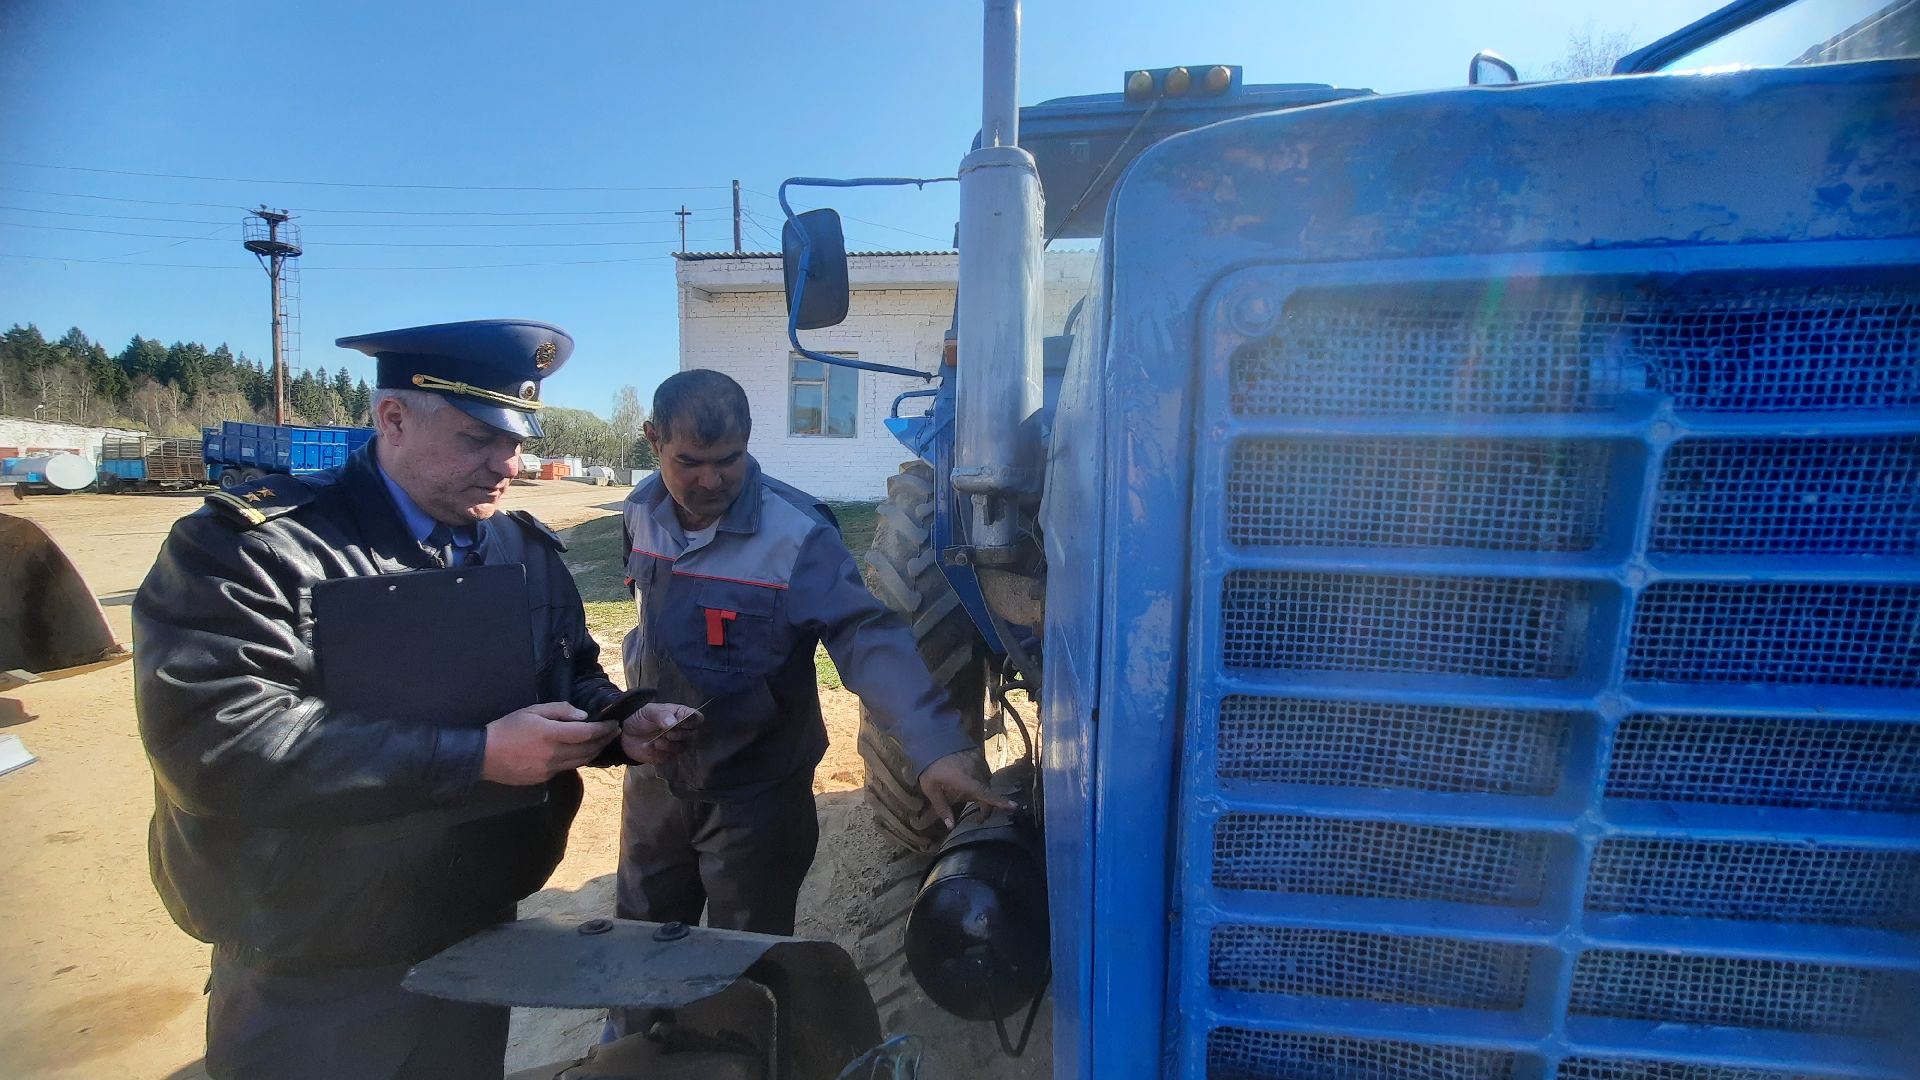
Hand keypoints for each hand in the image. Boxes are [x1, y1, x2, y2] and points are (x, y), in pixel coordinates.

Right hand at [481, 702, 617, 785]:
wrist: (485, 755)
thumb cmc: (508, 728)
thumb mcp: (532, 710)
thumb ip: (559, 711)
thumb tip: (582, 716)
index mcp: (551, 734)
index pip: (587, 732)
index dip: (604, 729)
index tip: (615, 724)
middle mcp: (554, 754)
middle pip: (588, 749)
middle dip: (604, 741)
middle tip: (615, 733)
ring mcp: (550, 768)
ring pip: (581, 761)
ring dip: (595, 752)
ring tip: (603, 743)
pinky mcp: (545, 778)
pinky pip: (568, 768)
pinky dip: (579, 759)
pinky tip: (582, 752)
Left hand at [621, 702, 702, 765]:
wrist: (626, 735)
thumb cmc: (640, 718)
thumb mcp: (649, 711)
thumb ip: (661, 714)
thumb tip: (673, 723)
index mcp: (681, 715)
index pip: (697, 718)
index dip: (692, 721)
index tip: (680, 723)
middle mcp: (682, 729)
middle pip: (694, 734)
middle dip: (680, 735)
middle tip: (666, 733)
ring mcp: (677, 743)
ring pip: (684, 747)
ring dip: (670, 744)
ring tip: (656, 740)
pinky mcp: (669, 755)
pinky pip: (673, 756)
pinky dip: (662, 752)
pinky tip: (652, 746)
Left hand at [918, 750, 1014, 828]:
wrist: (933, 740)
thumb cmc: (930, 767)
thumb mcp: (930, 789)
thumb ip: (942, 808)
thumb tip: (950, 826)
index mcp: (965, 780)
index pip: (984, 793)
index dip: (999, 801)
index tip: (1013, 806)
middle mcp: (976, 771)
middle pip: (987, 791)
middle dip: (986, 806)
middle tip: (979, 818)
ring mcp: (979, 761)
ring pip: (986, 781)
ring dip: (982, 791)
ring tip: (969, 796)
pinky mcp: (979, 755)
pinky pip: (984, 771)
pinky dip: (980, 779)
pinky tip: (968, 780)